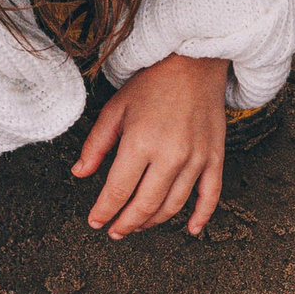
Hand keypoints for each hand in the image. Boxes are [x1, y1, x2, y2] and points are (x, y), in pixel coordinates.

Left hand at [72, 53, 229, 238]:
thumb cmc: (153, 83)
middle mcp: (170, 156)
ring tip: (139, 225)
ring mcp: (196, 159)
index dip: (104, 211)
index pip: (117, 191)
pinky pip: (210, 196)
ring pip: (173, 206)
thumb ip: (96, 144)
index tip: (95, 221)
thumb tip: (79, 173)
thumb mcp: (115, 109)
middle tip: (114, 231)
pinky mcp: (214, 158)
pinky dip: (201, 217)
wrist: (194, 62)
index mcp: (140, 143)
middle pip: (145, 205)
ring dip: (153, 221)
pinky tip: (190, 230)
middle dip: (126, 223)